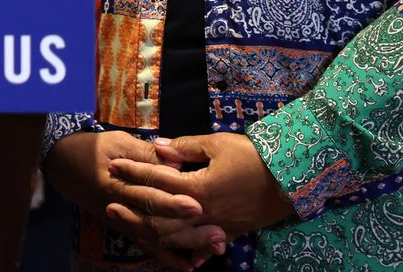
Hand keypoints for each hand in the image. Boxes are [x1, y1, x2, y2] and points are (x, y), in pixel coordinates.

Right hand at [45, 131, 221, 270]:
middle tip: (217, 231)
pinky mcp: (122, 227)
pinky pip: (146, 245)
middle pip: (154, 222)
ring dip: (185, 244)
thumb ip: (146, 154)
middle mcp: (118, 206)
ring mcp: (120, 220)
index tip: (197, 204)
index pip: (146, 193)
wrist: (63, 163)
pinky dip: (167, 257)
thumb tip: (175, 163)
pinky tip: (189, 265)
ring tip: (215, 243)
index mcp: (115, 182)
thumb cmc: (92, 148)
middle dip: (187, 229)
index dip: (171, 201)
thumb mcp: (118, 141)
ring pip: (154, 238)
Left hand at [107, 133, 293, 253]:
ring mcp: (217, 226)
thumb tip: (158, 148)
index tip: (115, 164)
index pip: (157, 180)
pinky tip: (180, 259)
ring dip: (152, 232)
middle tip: (109, 204)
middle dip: (133, 209)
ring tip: (131, 227)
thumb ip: (185, 148)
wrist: (292, 177)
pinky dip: (189, 252)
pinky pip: (204, 247)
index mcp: (198, 187)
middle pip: (160, 216)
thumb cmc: (254, 156)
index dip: (134, 171)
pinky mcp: (231, 233)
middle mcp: (203, 211)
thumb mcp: (217, 144)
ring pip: (177, 236)